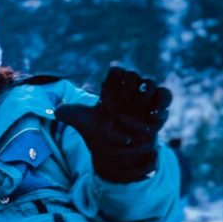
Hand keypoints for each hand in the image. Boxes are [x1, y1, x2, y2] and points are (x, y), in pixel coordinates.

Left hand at [55, 67, 171, 182]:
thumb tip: (56, 111)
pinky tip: (153, 116)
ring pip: (151, 83)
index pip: (115, 71)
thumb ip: (70, 114)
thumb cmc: (100, 132)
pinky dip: (162, 103)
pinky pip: (165, 95)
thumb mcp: (84, 124)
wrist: (117, 150)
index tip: (108, 95)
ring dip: (146, 94)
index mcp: (110, 89)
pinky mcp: (158, 108)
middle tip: (123, 105)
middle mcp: (127, 90)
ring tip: (140, 108)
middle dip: (130, 86)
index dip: (114, 79)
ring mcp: (144, 99)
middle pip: (134, 75)